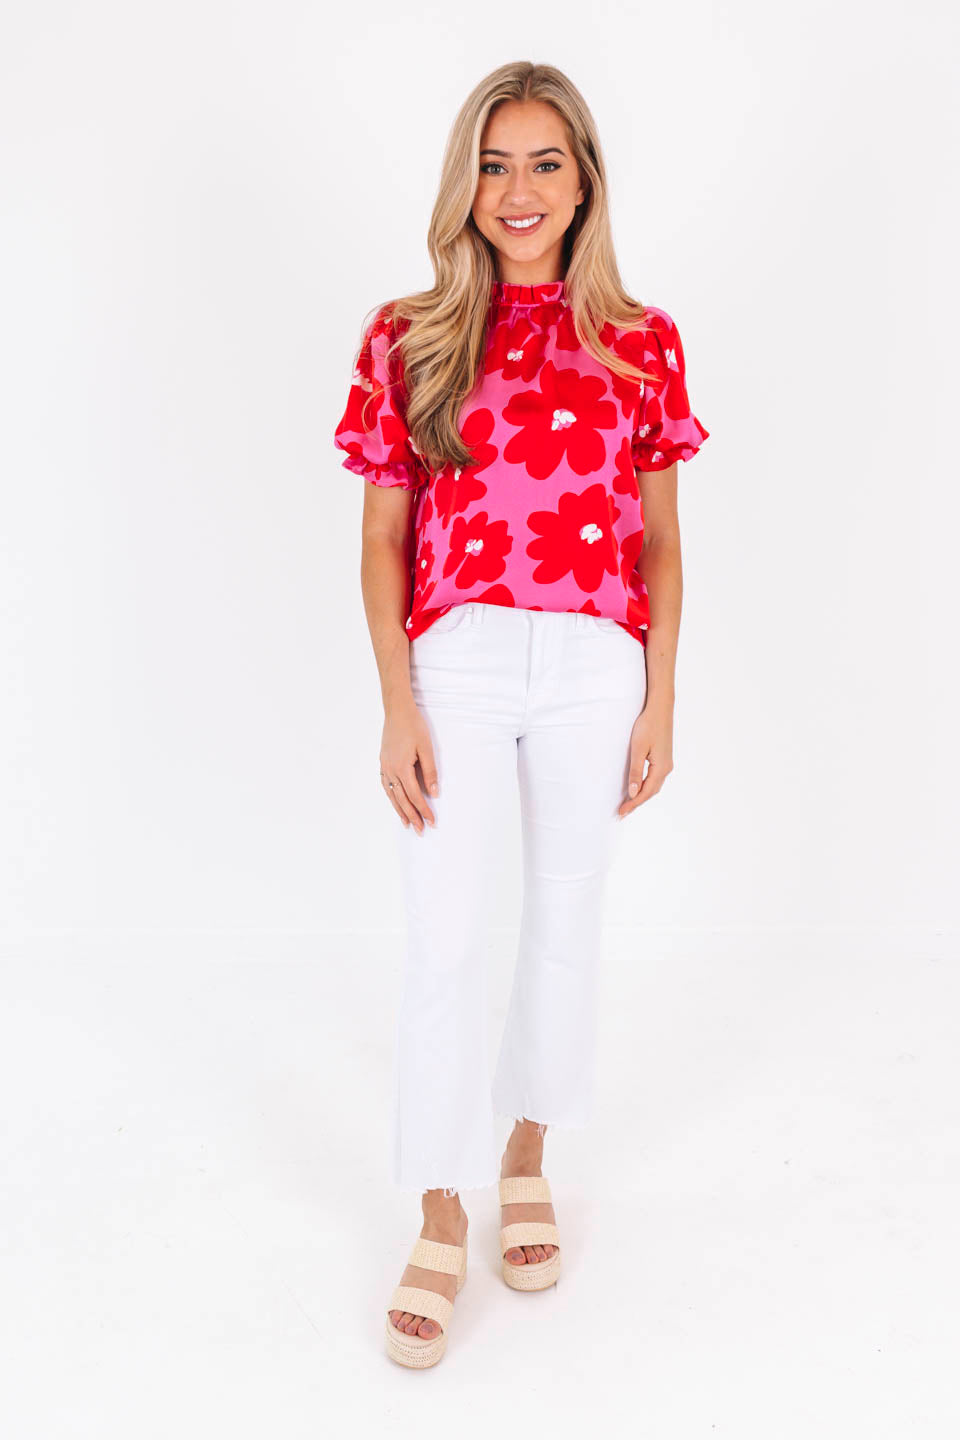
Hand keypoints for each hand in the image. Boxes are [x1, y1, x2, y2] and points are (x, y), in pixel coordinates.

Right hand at [379, 699, 438, 831]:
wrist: (397, 711)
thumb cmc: (413, 727)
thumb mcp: (426, 748)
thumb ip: (430, 772)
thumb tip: (434, 793)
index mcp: (402, 768)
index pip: (415, 796)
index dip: (424, 810)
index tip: (432, 822)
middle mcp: (391, 771)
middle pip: (402, 800)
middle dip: (412, 816)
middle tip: (420, 830)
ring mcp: (385, 767)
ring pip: (392, 795)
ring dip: (400, 811)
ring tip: (406, 824)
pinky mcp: (383, 763)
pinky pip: (386, 786)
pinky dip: (392, 798)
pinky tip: (396, 803)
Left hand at [618, 701, 673, 819]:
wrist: (660, 708)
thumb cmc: (648, 725)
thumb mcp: (638, 749)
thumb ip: (635, 771)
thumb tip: (633, 792)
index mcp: (661, 768)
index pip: (646, 792)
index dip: (633, 803)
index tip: (621, 812)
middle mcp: (666, 768)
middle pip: (651, 792)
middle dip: (636, 803)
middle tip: (622, 812)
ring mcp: (666, 763)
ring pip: (653, 786)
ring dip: (641, 795)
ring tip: (628, 804)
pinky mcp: (663, 758)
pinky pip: (654, 778)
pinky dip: (645, 786)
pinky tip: (637, 787)